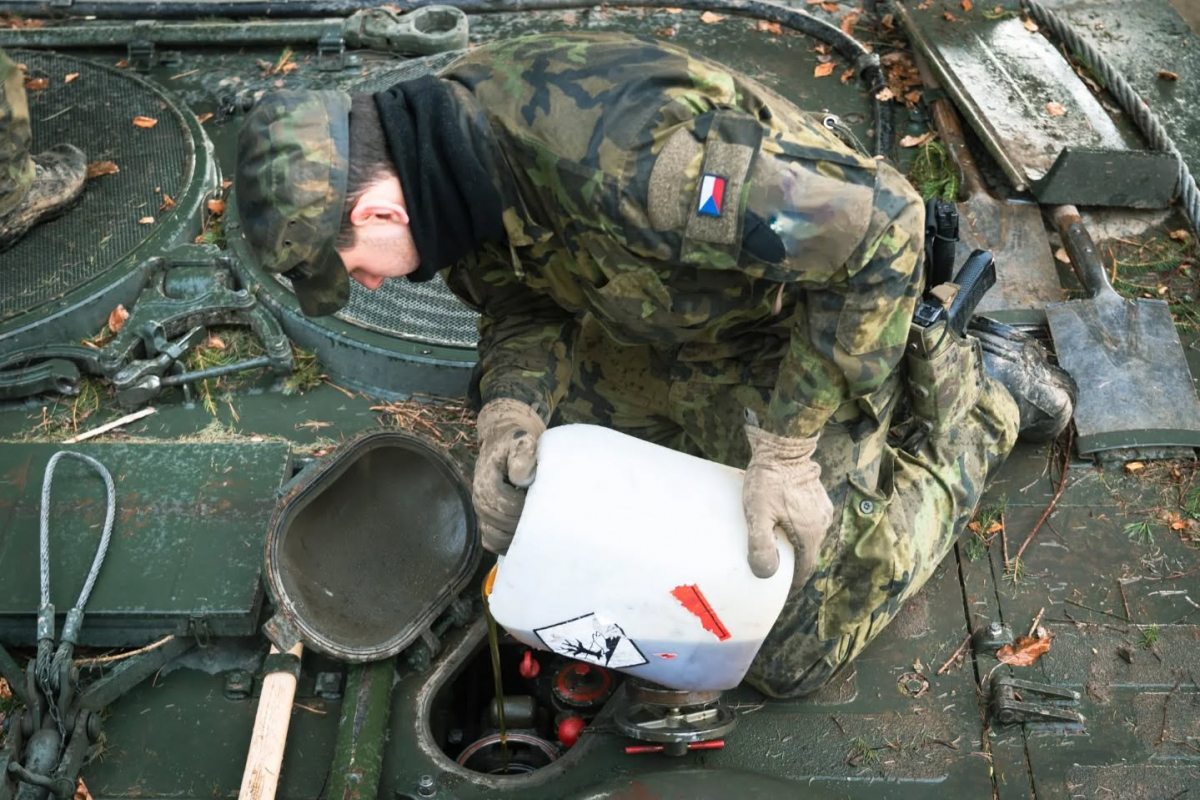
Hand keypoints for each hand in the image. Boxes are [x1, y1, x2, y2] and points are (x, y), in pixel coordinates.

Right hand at [473, 399, 545, 553]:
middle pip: (502, 525)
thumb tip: (523, 479)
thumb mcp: (522, 439)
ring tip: (534, 523)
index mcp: (487, 481)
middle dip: (524, 522)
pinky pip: (492, 541)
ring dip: (516, 535)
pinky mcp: (486, 519)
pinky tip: (523, 535)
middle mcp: (480, 498)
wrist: (504, 440)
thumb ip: (523, 454)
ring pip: (496, 537)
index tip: (542, 500)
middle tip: (543, 514)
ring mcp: (482, 511)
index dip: (527, 508)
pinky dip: (507, 543)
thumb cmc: (516, 442)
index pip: (507, 507)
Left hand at [742, 424, 833, 579]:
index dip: (793, 583)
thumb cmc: (769, 479)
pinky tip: (781, 524)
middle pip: (808, 554)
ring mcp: (823, 510)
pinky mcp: (819, 498)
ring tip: (774, 546)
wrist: (783, 446)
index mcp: (810, 533)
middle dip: (792, 564)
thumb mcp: (758, 514)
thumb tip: (766, 573)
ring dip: (794, 545)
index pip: (805, 569)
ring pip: (809, 538)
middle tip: (773, 567)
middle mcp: (822, 524)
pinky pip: (810, 522)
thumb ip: (761, 545)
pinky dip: (797, 529)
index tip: (780, 589)